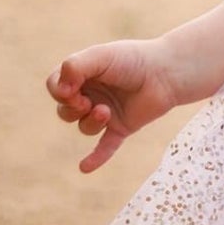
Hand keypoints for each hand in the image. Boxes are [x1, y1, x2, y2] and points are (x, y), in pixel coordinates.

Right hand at [46, 38, 182, 172]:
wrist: (167, 73)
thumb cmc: (133, 59)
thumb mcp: (101, 56)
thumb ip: (76, 66)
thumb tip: (61, 90)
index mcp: (84, 75)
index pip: (56, 86)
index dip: (59, 91)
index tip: (72, 89)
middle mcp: (93, 94)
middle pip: (66, 110)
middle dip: (72, 109)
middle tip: (86, 103)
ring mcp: (107, 113)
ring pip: (84, 127)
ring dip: (91, 122)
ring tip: (106, 112)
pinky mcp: (122, 127)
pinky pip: (105, 147)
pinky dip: (96, 158)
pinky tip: (84, 168)